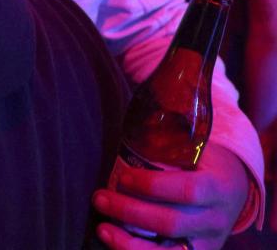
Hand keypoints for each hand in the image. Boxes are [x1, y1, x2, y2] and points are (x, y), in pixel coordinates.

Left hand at [92, 143, 250, 249]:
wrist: (232, 190)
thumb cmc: (203, 162)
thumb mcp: (197, 145)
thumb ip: (168, 131)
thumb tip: (132, 96)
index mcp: (218, 186)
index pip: (188, 191)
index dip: (153, 186)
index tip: (123, 178)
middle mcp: (216, 219)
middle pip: (171, 222)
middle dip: (130, 211)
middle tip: (99, 198)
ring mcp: (207, 242)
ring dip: (130, 243)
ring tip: (102, 228)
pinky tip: (115, 242)